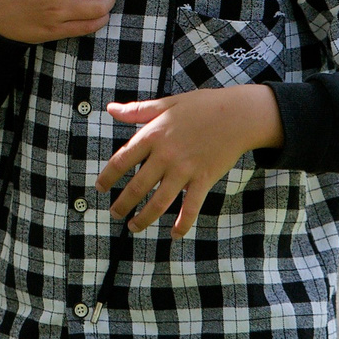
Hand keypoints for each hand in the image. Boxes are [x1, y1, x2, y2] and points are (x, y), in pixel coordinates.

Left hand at [95, 84, 281, 235]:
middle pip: (137, 186)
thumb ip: (137, 110)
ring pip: (159, 201)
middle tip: (114, 214)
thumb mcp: (166, 104)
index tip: (100, 188)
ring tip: (133, 227)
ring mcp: (184, 169)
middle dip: (122, 204)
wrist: (238, 115)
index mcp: (152, 135)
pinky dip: (182, 223)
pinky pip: (190, 207)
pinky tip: (174, 235)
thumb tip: (110, 109)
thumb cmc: (201, 106)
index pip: (121, 160)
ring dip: (144, 218)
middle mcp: (165, 155)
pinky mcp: (203, 179)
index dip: (108, 177)